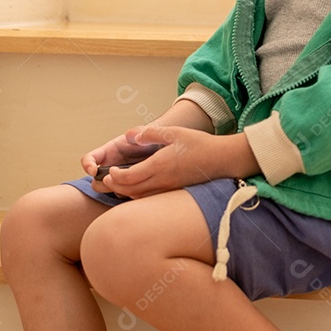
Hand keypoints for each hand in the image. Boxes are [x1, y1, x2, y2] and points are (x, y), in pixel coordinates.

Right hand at [81, 130, 163, 192]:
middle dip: (104, 184)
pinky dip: (131, 194)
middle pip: (96, 183)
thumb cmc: (151, 140)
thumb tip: (129, 135)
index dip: (87, 165)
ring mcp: (119, 180)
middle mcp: (110, 168)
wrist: (163, 149)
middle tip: (117, 180)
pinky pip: (125, 196)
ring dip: (119, 189)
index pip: (88, 159)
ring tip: (135, 181)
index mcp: (108, 152)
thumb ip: (137, 133)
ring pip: (112, 191)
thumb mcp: (144, 134)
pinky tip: (143, 187)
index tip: (94, 170)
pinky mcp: (130, 188)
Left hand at [94, 125, 249, 198]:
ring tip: (120, 183)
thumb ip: (150, 133)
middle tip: (109, 178)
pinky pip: (150, 198)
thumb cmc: (199, 144)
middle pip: (130, 190)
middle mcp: (162, 180)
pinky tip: (138, 187)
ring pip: (140, 197)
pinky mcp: (174, 191)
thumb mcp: (174, 132)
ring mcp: (168, 188)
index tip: (112, 169)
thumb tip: (129, 136)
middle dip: (116, 186)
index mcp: (159, 165)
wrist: (222, 159)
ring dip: (126, 192)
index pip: (129, 177)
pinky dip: (139, 195)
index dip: (115, 176)